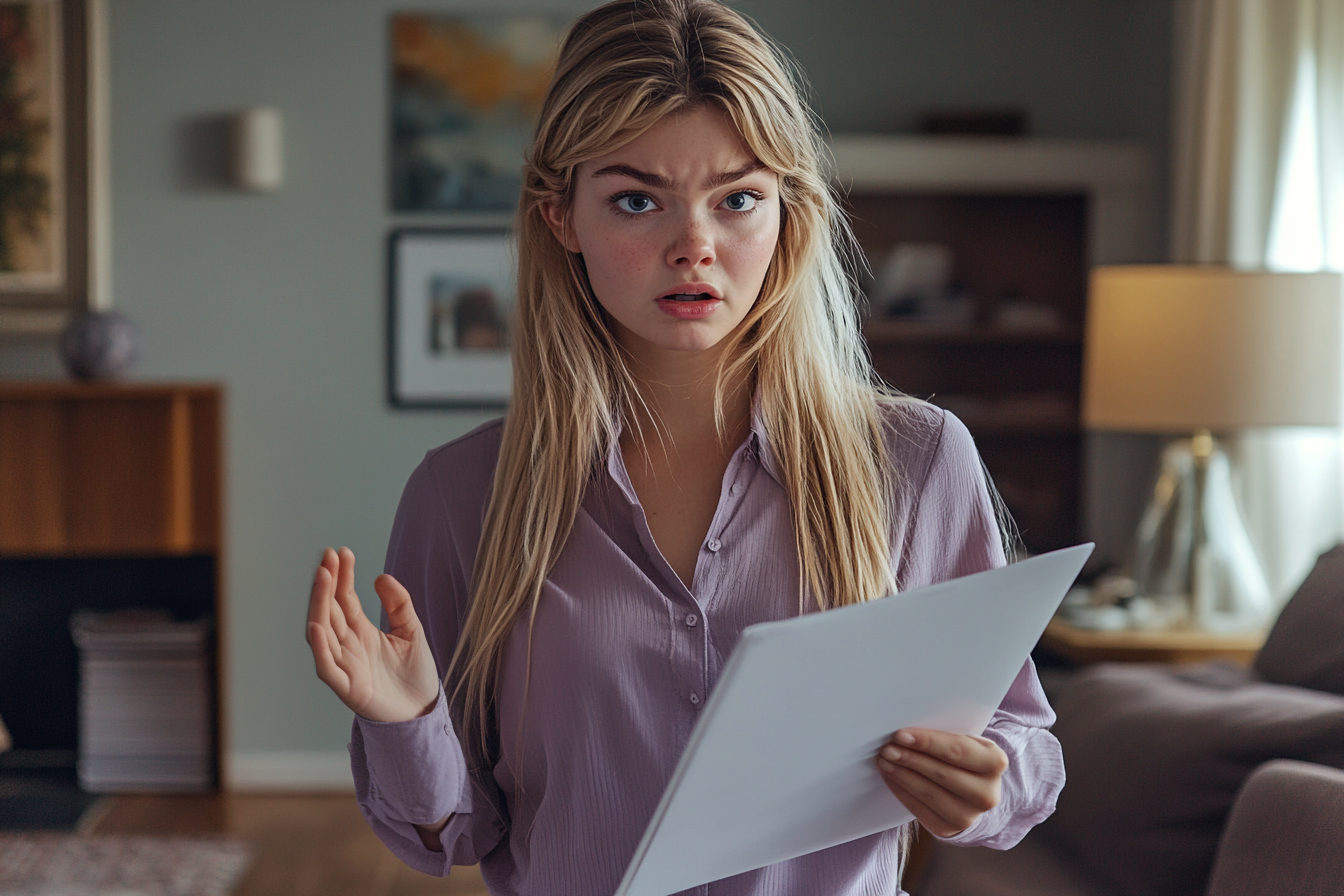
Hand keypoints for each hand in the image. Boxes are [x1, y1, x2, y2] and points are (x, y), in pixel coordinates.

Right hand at [305, 547, 440, 722]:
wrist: (423, 712)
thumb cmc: (414, 675)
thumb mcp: (412, 631)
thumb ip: (399, 605)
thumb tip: (381, 577)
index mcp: (361, 632)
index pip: (345, 599)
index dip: (342, 576)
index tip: (341, 551)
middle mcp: (348, 646)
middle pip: (330, 610)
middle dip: (326, 584)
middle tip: (328, 556)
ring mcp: (346, 666)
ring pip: (323, 633)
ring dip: (319, 605)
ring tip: (322, 578)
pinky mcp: (348, 688)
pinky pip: (327, 667)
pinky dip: (320, 648)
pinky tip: (317, 625)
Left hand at [875, 727, 1007, 837]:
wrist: (972, 791)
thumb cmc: (963, 758)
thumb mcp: (965, 742)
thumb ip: (944, 736)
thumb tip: (907, 734)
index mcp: (995, 762)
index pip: (957, 750)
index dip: (927, 742)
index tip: (901, 735)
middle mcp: (987, 794)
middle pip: (941, 773)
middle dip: (910, 759)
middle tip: (887, 748)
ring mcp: (969, 816)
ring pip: (928, 793)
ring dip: (902, 775)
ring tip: (884, 761)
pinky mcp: (948, 829)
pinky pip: (918, 809)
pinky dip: (901, 791)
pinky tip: (891, 777)